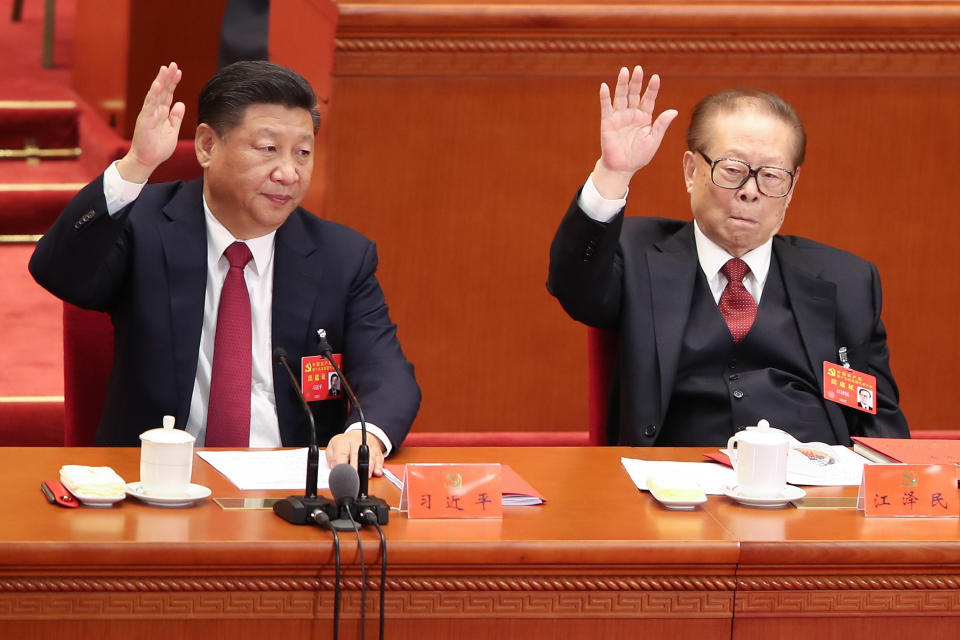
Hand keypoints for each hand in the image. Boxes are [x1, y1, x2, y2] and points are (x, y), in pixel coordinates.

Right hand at [117, 62, 185, 183]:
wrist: (147, 160)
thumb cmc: (158, 147)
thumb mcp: (172, 131)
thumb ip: (176, 117)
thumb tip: (181, 104)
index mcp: (161, 113)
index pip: (168, 94)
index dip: (173, 83)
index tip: (179, 71)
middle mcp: (154, 111)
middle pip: (162, 90)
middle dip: (167, 77)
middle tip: (173, 64)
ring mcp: (148, 114)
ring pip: (155, 95)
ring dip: (160, 81)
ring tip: (165, 69)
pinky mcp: (144, 121)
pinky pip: (149, 106)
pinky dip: (153, 96)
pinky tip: (157, 85)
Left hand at [325, 430, 384, 477]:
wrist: (358, 436)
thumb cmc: (344, 445)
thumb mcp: (333, 448)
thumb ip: (331, 458)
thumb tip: (335, 468)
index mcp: (343, 442)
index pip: (342, 454)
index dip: (341, 465)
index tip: (341, 473)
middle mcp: (356, 442)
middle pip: (356, 455)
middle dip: (355, 467)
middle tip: (353, 477)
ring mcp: (368, 446)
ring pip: (370, 456)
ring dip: (368, 467)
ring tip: (366, 476)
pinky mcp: (377, 451)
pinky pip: (379, 459)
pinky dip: (379, 467)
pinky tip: (377, 472)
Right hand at [593, 65, 678, 198]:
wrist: (623, 168)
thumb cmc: (639, 156)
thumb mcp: (654, 140)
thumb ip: (661, 125)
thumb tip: (674, 111)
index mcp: (644, 117)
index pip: (649, 99)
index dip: (652, 89)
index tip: (656, 77)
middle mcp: (631, 114)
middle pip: (634, 94)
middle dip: (636, 81)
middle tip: (638, 68)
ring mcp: (619, 117)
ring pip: (621, 97)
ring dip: (622, 84)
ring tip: (624, 71)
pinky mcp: (607, 122)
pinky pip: (606, 107)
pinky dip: (605, 97)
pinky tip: (605, 87)